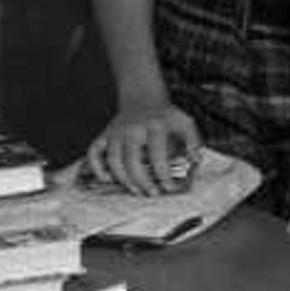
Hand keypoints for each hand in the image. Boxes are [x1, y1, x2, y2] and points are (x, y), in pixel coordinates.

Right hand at [77, 99, 200, 196]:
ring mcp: (116, 132)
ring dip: (123, 179)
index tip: (169, 187)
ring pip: (113, 160)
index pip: (157, 156)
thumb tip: (195, 161)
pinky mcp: (105, 134)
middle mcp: (132, 129)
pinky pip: (94, 152)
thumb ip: (193, 141)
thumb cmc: (165, 115)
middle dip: (141, 181)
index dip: (163, 175)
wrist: (143, 97)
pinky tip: (107, 179)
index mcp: (154, 126)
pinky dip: (97, 167)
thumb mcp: (184, 122)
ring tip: (136, 190)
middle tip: (151, 193)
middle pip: (131, 161)